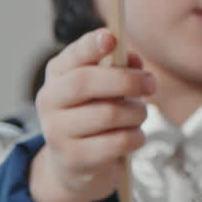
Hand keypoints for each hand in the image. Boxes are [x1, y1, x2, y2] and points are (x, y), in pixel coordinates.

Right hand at [30, 29, 153, 201]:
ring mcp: (57, 132)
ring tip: (139, 116)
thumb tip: (133, 59)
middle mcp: (50, 101)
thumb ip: (120, 68)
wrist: (76, 164)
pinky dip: (136, 137)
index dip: (90, 45)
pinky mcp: (74, 158)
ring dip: (137, 113)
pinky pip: (118, 141)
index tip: (111, 37)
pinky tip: (135, 137)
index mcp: (58, 75)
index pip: (72, 55)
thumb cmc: (96, 114)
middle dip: (126, 80)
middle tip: (151, 84)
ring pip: (109, 113)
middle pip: (85, 82)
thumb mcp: (107, 87)